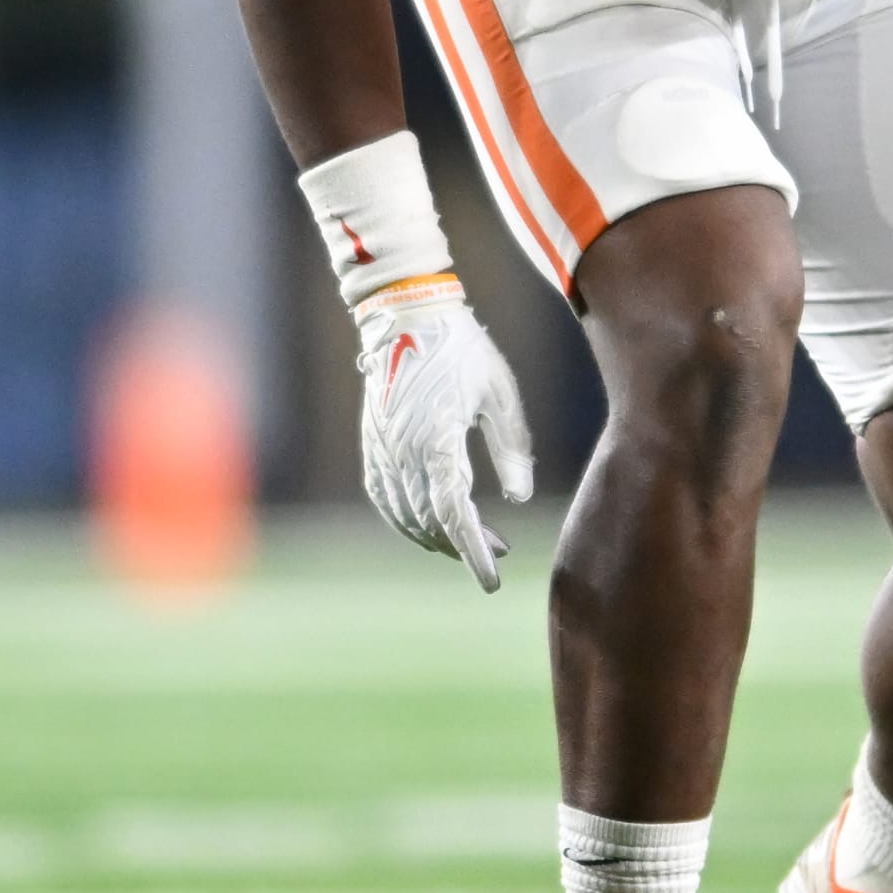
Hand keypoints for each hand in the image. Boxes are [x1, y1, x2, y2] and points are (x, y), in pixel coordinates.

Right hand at [353, 278, 532, 590]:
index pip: (454, 515)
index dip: (473, 552)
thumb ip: (511, 446)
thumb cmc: (461, 347)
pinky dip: (405, 518)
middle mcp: (402, 452)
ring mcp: (382, 449)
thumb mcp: (500, 392)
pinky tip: (429, 522)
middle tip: (498, 550)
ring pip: (404, 515)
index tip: (492, 580)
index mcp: (437, 440)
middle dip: (463, 545)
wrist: (407, 312)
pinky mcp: (373, 443)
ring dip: (435, 536)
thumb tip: (519, 497)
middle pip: (429, 521)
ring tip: (473, 540)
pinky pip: (384, 496)